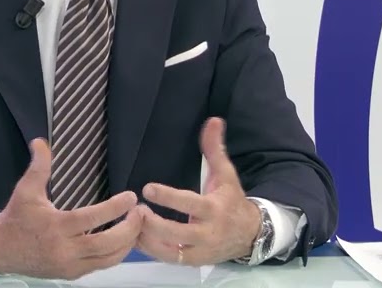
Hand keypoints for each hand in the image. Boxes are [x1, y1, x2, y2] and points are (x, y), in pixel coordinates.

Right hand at [0, 138, 142, 279]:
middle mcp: (65, 249)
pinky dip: (115, 254)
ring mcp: (70, 265)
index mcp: (56, 226)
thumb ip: (38, 166)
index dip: (116, 207)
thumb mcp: (25, 190)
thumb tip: (41, 141)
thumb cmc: (16, 217)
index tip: (131, 197)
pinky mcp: (71, 274)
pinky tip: (122, 241)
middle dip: (130, 229)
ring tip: (137, 227)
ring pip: (109, 259)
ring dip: (128, 244)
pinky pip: (100, 266)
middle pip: (108, 243)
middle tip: (141, 213)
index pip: (94, 217)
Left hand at [136, 118, 261, 265]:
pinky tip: (136, 237)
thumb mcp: (226, 174)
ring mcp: (199, 251)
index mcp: (213, 209)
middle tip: (136, 210)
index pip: (189, 204)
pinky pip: (168, 259)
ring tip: (131, 223)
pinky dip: (151, 250)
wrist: (251, 234)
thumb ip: (215, 149)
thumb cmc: (231, 200)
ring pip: (169, 251)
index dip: (168, 197)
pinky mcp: (192, 262)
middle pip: (175, 233)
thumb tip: (214, 120)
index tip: (147, 188)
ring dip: (147, 239)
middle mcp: (207, 234)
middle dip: (152, 224)